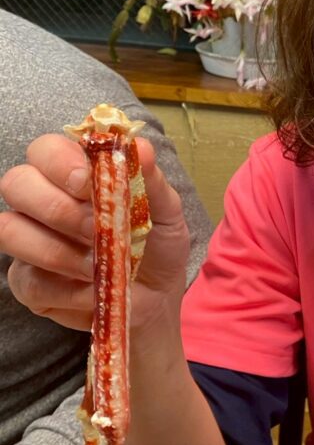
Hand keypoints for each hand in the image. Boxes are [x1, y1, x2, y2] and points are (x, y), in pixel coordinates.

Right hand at [0, 133, 189, 333]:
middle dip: (57, 207)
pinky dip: (65, 288)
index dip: (61, 162)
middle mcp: (42, 201)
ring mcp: (29, 241)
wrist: (157, 299)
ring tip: (97, 265)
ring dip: (58, 250)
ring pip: (9, 230)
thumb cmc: (156, 245)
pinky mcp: (27, 282)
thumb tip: (139, 146)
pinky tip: (92, 290)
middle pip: (15, 183)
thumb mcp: (166, 211)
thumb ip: (150, 179)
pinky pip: (27, 279)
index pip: (44, 150)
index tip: (91, 183)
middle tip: (96, 229)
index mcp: (73, 173)